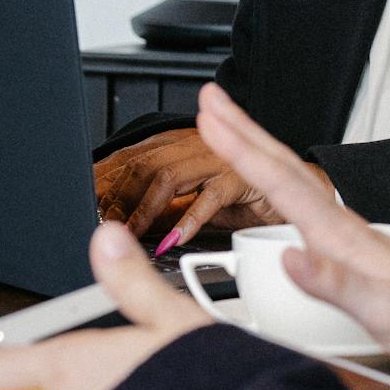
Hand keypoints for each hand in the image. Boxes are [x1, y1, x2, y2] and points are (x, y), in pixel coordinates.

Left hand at [0, 222, 210, 389]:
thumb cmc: (204, 379)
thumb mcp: (173, 316)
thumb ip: (131, 280)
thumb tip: (106, 237)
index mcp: (69, 365)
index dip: (11, 350)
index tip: (32, 337)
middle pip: (51, 384)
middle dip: (84, 370)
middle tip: (128, 354)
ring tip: (152, 381)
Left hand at [95, 127, 332, 248]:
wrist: (304, 191)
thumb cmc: (249, 200)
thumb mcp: (196, 208)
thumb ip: (166, 213)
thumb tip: (127, 231)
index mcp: (181, 151)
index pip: (130, 162)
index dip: (105, 183)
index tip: (85, 208)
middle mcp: (196, 150)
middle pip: (143, 165)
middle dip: (117, 194)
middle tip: (100, 225)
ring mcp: (219, 162)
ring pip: (169, 175)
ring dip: (145, 207)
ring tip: (132, 232)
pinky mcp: (243, 179)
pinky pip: (211, 195)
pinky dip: (190, 218)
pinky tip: (176, 239)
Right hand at [196, 82, 389, 376]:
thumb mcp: (385, 310)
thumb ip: (337, 283)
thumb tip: (291, 257)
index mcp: (342, 236)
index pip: (283, 183)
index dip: (244, 150)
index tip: (213, 117)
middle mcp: (342, 228)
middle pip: (284, 169)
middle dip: (244, 131)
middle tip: (211, 98)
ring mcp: (346, 235)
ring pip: (291, 181)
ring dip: (256, 151)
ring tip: (228, 128)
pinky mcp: (349, 248)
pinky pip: (300, 204)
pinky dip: (275, 184)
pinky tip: (269, 185)